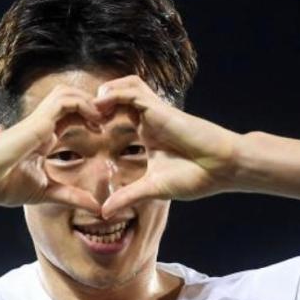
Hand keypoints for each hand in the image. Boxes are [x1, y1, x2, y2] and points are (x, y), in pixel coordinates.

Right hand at [0, 85, 103, 211]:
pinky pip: (65, 100)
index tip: (105, 131)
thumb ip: (71, 197)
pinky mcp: (37, 119)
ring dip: (89, 101)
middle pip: (72, 100)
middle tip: (112, 117)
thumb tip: (96, 209)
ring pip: (68, 94)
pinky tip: (95, 120)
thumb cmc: (2, 184)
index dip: (89, 119)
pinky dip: (83, 104)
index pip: (71, 118)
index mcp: (43, 138)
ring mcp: (39, 120)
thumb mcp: (47, 193)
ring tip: (105, 117)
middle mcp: (42, 125)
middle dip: (93, 104)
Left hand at [93, 75, 239, 218]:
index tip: (79, 131)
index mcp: (146, 133)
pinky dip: (115, 94)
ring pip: (125, 86)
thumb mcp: (152, 188)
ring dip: (105, 93)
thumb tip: (104, 213)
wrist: (223, 168)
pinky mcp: (161, 109)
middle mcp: (149, 118)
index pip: (117, 114)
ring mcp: (155, 111)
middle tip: (76, 116)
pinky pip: (133, 92)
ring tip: (88, 109)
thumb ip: (128, 196)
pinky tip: (100, 105)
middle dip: (96, 101)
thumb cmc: (196, 176)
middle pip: (117, 94)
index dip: (97, 118)